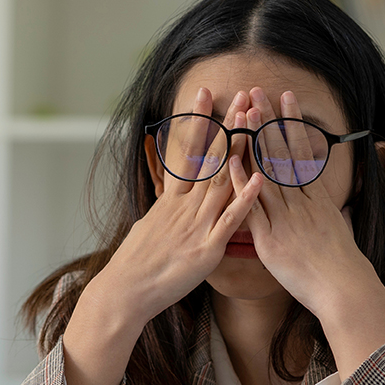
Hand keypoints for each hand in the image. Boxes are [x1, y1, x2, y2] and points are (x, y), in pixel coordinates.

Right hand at [95, 87, 262, 322]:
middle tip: (241, 95)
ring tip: (254, 122)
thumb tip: (169, 200)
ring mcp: (197, 225)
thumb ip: (165, 210)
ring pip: (222, 180)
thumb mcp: (149, 226)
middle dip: (228, 125)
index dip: (198, 121)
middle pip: (211, 158)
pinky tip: (258, 178)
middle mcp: (185, 206)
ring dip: (241, 150)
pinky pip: (230, 220)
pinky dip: (245, 199)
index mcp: (172, 200)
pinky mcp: (207, 249)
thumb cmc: (136, 264)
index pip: (188, 151)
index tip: (205, 93)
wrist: (125, 291)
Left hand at [241, 88, 384, 380]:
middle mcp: (301, 202)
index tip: (285, 98)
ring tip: (244, 112)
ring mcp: (285, 218)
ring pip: (266, 171)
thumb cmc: (342, 266)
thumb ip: (329, 211)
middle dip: (269, 121)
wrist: (344, 290)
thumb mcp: (339, 229)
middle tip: (258, 91)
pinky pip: (252, 206)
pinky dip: (241, 183)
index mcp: (317, 198)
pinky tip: (230, 160)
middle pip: (282, 153)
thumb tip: (331, 202)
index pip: (302, 151)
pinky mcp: (270, 238)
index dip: (292, 123)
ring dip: (254, 141)